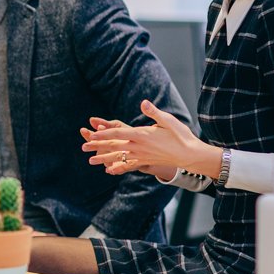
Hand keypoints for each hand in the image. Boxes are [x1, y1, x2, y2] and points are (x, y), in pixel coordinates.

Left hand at [82, 100, 220, 177]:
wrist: (190, 155)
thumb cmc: (181, 135)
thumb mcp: (168, 120)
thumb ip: (153, 112)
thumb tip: (143, 102)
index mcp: (142, 135)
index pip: (119, 133)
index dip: (104, 134)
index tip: (91, 135)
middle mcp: (140, 146)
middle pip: (115, 146)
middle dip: (98, 147)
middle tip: (83, 148)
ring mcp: (142, 155)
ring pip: (119, 157)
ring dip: (104, 158)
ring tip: (90, 162)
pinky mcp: (145, 161)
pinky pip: (129, 165)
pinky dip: (118, 167)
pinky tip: (110, 171)